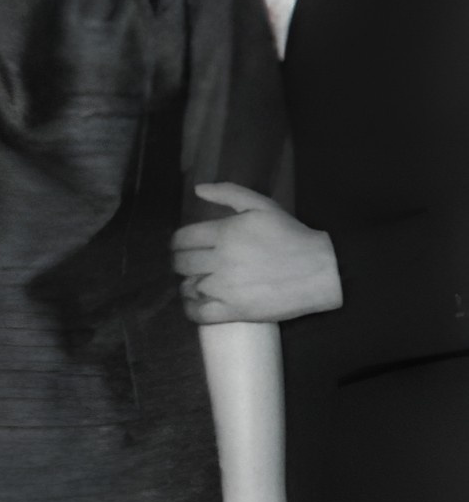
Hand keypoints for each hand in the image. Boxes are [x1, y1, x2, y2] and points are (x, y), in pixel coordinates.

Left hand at [174, 184, 341, 324]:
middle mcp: (220, 260)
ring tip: (199, 282)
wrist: (323, 270)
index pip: (181, 239)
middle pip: (181, 263)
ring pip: (187, 287)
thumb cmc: (291, 235)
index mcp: (224, 232)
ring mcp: (225, 287)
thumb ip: (228, 193)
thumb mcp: (262, 206)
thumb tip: (197, 189)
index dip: (179, 243)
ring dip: (188, 284)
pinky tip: (196, 302)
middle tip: (193, 264)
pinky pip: (197, 313)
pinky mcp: (234, 310)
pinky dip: (190, 308)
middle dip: (183, 262)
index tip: (185, 247)